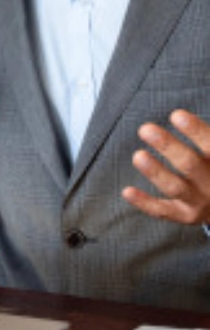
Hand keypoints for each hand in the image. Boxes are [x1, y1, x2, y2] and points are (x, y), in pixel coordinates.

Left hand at [122, 110, 209, 224]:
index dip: (196, 131)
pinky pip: (163, 211)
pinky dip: (145, 202)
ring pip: (176, 188)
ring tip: (138, 155)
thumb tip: (182, 113)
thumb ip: (204, 137)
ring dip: (156, 172)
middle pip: (191, 165)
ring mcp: (200, 202)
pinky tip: (127, 191)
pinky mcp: (185, 216)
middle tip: (146, 129)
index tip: (176, 115)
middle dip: (168, 146)